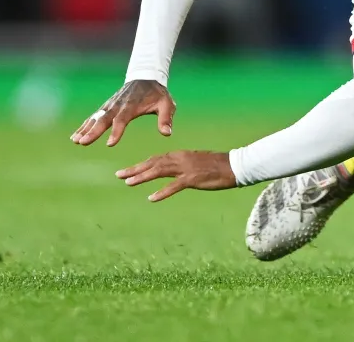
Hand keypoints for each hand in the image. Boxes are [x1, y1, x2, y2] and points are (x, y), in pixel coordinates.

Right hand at [69, 79, 175, 146]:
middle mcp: (118, 105)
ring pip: (95, 118)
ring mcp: (110, 105)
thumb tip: (167, 133)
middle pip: (103, 119)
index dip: (116, 131)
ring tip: (75, 140)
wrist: (145, 77)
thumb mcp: (167, 104)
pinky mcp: (106, 106)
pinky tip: (75, 136)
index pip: (122, 119)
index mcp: (132, 106)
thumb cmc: (157, 94)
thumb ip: (166, 118)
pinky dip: (84, 125)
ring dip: (85, 129)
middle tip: (83, 142)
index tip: (110, 144)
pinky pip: (93, 117)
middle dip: (93, 131)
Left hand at [116, 151, 235, 201]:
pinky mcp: (193, 179)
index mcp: (180, 155)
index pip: (156, 159)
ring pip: (159, 171)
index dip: (140, 165)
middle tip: (118, 175)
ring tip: (128, 183)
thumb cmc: (217, 165)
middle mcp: (180, 159)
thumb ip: (183, 166)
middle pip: (153, 163)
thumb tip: (173, 172)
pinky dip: (162, 192)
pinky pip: (174, 186)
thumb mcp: (197, 163)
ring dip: (143, 177)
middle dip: (135, 169)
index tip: (127, 170)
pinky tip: (151, 198)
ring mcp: (186, 168)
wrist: (235, 165)